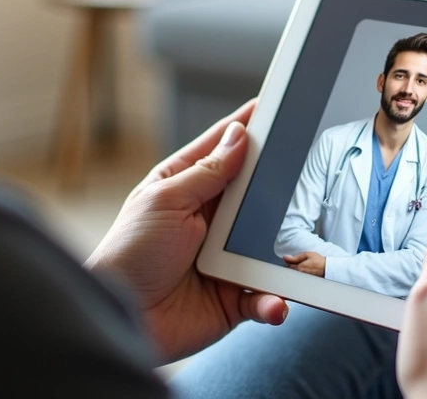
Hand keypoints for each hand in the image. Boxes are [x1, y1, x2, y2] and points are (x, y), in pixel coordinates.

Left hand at [85, 100, 287, 361]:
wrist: (123, 321)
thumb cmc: (129, 255)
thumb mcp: (165, 201)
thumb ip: (206, 172)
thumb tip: (239, 136)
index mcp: (186, 187)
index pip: (224, 148)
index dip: (250, 126)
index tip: (278, 104)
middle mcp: (210, 219)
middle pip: (256, 192)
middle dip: (279, 185)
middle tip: (302, 173)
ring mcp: (225, 257)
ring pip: (270, 243)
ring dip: (283, 250)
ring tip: (295, 251)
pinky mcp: (235, 297)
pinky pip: (267, 295)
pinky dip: (275, 300)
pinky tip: (274, 302)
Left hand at [283, 252, 325, 276]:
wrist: (327, 268)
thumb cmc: (318, 261)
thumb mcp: (307, 255)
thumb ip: (296, 257)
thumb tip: (285, 257)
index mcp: (298, 268)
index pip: (288, 265)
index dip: (289, 261)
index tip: (292, 258)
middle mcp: (299, 274)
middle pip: (291, 270)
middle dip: (292, 265)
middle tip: (298, 261)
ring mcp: (302, 278)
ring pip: (295, 273)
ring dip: (296, 269)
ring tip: (303, 265)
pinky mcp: (305, 279)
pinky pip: (299, 276)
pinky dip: (300, 272)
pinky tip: (305, 269)